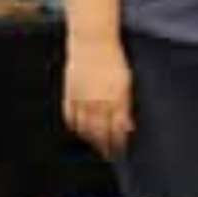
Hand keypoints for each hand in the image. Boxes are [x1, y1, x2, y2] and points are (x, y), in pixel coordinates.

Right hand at [63, 38, 133, 159]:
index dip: (118, 142)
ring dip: (90, 139)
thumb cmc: (114, 60)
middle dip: (104, 146)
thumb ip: (125, 106)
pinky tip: (80, 131)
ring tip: (96, 145)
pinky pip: (69, 116)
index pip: (116, 129)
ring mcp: (81, 97)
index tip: (121, 150)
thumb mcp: (126, 83)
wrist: (93, 42)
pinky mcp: (69, 93)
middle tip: (108, 154)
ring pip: (83, 127)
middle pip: (99, 132)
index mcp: (115, 98)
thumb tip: (128, 128)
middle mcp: (98, 100)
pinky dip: (75, 126)